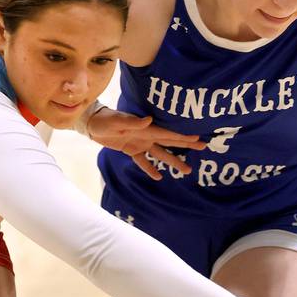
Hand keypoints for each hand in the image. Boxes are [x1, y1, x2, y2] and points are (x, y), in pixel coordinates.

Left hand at [87, 107, 204, 180]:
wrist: (93, 125)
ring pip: (160, 154)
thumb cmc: (105, 120)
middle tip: (203, 147)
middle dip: (187, 145)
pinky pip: (143, 161)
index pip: (168, 134)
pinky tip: (158, 176)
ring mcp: (140, 144)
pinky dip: (150, 168)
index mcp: (147, 129)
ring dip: (173, 161)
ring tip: (186, 170)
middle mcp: (147, 136)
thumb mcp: (117, 121)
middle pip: (170, 142)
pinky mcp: (132, 150)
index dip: (183, 136)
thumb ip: (133, 121)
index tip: (198, 138)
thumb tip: (148, 120)